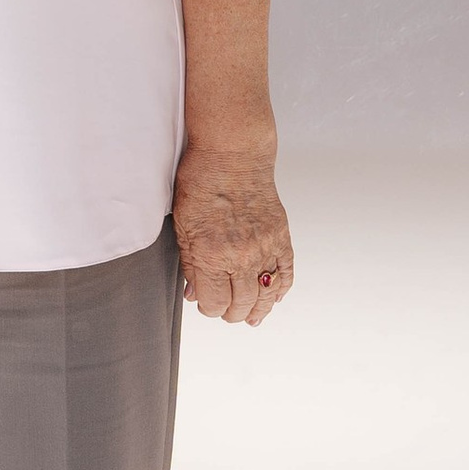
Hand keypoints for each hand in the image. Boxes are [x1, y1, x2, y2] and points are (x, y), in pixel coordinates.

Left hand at [174, 149, 293, 327]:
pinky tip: (272, 297)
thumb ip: (190, 263)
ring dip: (257, 309)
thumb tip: (195, 293)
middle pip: (241, 305)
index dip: (208, 309)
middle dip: (231, 313)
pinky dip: (279, 290)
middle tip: (225, 311)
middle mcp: (242, 255)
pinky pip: (285, 273)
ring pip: (265, 295)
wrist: (233, 154)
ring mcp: (265, 247)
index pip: (214, 304)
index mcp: (212, 254)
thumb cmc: (203, 181)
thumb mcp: (183, 225)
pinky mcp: (281, 237)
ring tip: (250, 315)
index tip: (205, 304)